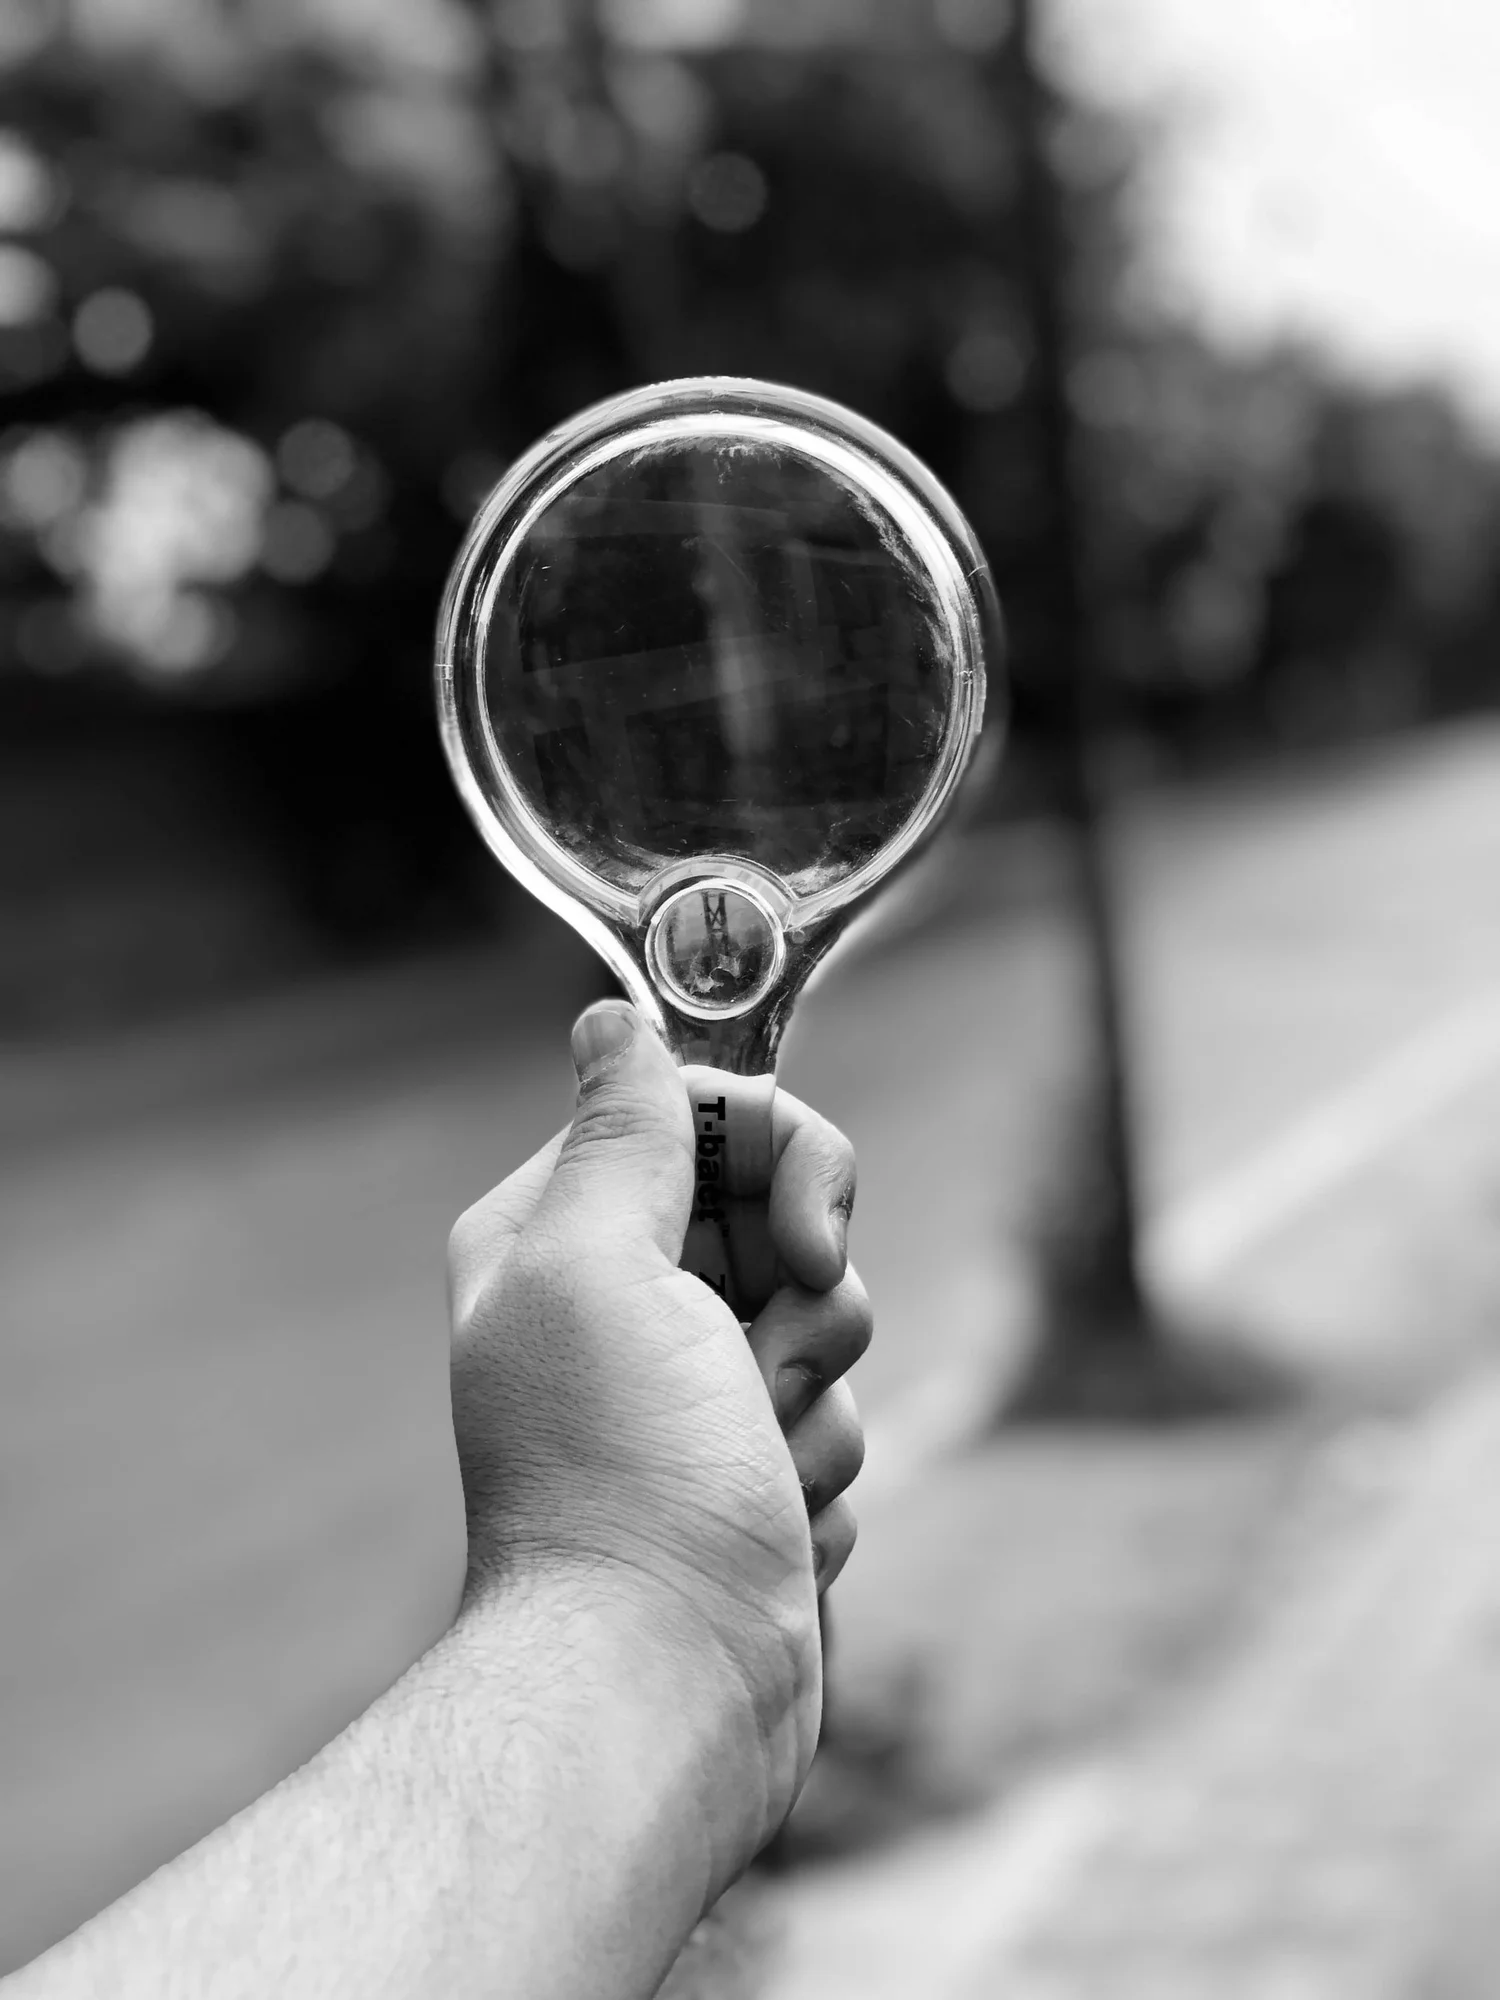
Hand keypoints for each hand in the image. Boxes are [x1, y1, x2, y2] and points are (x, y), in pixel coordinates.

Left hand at [447, 999, 868, 1878]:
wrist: (668, 1684)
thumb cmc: (628, 1474)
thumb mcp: (603, 1268)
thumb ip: (621, 1133)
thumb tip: (612, 1015)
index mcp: (559, 1234)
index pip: (707, 1110)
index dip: (783, 1155)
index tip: (805, 1239)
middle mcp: (616, 1301)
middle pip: (779, 1208)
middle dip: (811, 1287)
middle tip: (768, 1365)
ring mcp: (686, 1389)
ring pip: (824, 1316)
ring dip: (820, 1391)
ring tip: (759, 1463)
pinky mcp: (745, 1466)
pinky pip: (834, 1410)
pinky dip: (821, 1463)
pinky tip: (771, 1522)